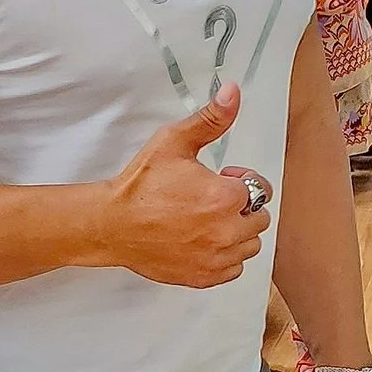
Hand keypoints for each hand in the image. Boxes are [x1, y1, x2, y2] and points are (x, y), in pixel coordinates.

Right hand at [106, 83, 271, 287]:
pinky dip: (224, 257)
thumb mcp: (174, 142)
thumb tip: (232, 94)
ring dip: (236, 233)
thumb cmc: (140, 186)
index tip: (222, 180)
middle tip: (211, 200)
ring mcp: (216, 257)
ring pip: (249, 246)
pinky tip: (202, 241)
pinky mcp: (204, 276)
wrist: (112, 224)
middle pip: (258, 219)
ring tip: (207, 221)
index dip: (240, 182)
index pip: (259, 190)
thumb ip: (210, 120)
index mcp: (225, 198)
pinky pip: (233, 269)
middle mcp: (226, 232)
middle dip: (241, 207)